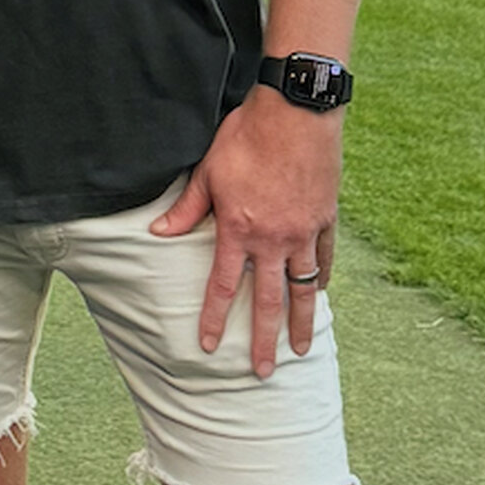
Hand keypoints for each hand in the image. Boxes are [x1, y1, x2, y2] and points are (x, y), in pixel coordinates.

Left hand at [149, 87, 341, 378]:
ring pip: (303, 288)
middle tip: (263, 372)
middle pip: (268, 301)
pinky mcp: (325, 218)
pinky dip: (320, 279)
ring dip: (301, 322)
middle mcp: (274, 239)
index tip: (206, 346)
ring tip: (302, 350)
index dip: (212, 318)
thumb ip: (187, 208)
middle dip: (263, 340)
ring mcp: (304, 232)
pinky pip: (324, 259)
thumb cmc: (246, 136)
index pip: (222, 285)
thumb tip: (158, 233)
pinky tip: (318, 293)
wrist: (296, 112)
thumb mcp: (208, 171)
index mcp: (239, 229)